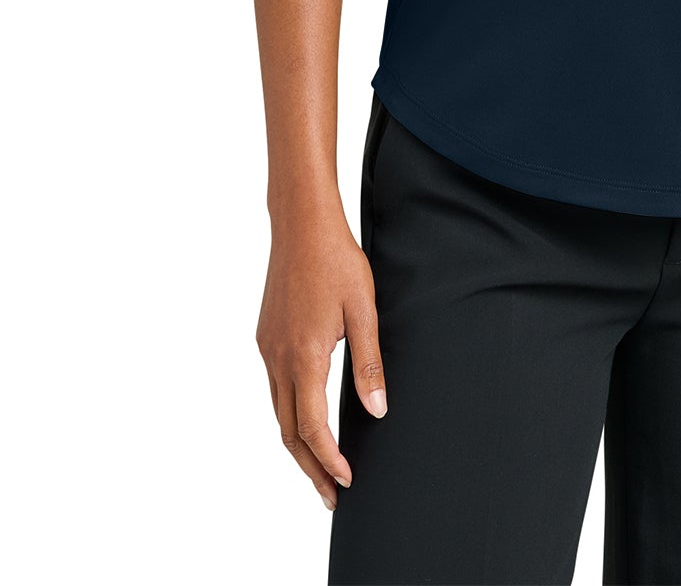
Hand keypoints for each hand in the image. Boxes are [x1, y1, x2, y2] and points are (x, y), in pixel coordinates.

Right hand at [256, 213, 388, 510]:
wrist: (301, 223)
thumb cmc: (336, 260)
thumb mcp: (363, 310)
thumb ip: (369, 363)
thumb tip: (377, 410)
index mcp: (303, 355)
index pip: (312, 427)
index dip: (329, 459)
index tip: (347, 480)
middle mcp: (278, 358)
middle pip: (289, 431)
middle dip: (310, 467)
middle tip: (332, 495)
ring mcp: (267, 348)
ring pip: (278, 412)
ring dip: (298, 445)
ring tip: (320, 467)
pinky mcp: (265, 337)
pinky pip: (274, 388)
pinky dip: (289, 415)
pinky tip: (306, 419)